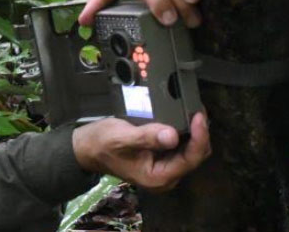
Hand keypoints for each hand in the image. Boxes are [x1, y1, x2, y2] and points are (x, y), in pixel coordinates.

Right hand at [71, 112, 210, 191]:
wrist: (87, 148)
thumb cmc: (103, 144)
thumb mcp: (122, 138)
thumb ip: (147, 138)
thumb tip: (173, 136)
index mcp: (158, 177)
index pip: (190, 159)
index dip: (199, 137)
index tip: (199, 116)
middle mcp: (165, 178)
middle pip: (194, 157)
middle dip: (200, 134)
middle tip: (198, 110)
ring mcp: (164, 170)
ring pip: (190, 152)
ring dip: (194, 133)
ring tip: (193, 112)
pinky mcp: (161, 161)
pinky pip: (181, 149)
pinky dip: (186, 134)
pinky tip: (183, 119)